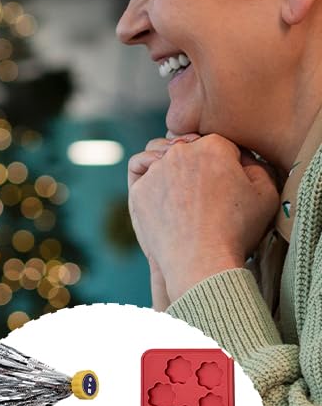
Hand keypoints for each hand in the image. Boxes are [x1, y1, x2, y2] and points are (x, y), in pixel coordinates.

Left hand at [128, 133, 277, 301]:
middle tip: (207, 185)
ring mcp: (156, 169)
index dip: (228, 162)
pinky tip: (160, 185)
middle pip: (190, 146)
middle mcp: (181, 151)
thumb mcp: (266, 194)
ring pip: (160, 153)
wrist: (202, 260)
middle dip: (199, 161)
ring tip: (182, 183)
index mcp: (213, 146)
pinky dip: (149, 174)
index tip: (231, 181)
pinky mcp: (139, 188)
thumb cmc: (237, 230)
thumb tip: (242, 156)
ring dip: (170, 162)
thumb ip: (256, 165)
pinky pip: (140, 170)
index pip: (221, 145)